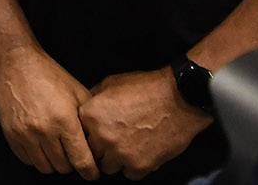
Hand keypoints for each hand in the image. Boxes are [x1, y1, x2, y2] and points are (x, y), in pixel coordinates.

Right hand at [0, 45, 98, 176]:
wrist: (15, 62)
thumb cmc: (48, 74)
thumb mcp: (77, 91)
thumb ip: (89, 119)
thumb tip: (99, 141)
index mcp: (65, 120)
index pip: (82, 161)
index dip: (90, 171)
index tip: (92, 172)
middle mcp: (44, 131)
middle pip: (64, 168)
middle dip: (72, 164)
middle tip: (74, 154)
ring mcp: (25, 134)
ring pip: (45, 167)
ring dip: (54, 162)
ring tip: (57, 149)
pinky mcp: (11, 134)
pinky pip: (27, 160)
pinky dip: (37, 157)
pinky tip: (41, 144)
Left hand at [78, 68, 208, 177]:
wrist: (179, 98)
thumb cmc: (148, 89)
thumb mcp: (111, 83)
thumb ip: (93, 99)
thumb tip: (86, 109)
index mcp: (91, 115)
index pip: (78, 134)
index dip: (87, 133)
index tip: (94, 133)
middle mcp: (102, 137)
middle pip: (91, 153)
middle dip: (100, 147)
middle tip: (113, 138)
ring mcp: (120, 154)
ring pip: (108, 167)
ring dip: (115, 158)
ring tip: (127, 144)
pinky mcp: (140, 166)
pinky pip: (129, 174)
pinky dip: (133, 166)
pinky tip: (140, 150)